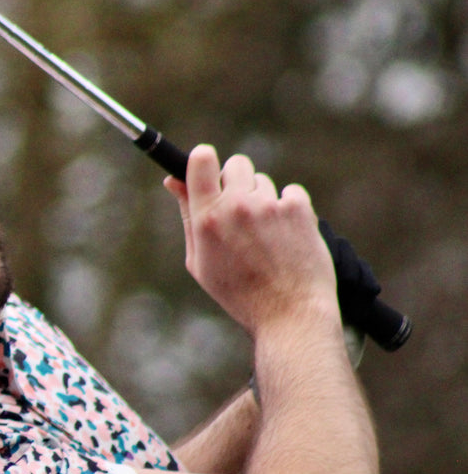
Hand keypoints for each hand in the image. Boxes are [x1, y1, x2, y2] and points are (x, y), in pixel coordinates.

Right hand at [164, 145, 338, 338]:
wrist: (290, 313)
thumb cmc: (239, 292)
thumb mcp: (199, 260)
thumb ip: (187, 216)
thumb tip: (173, 181)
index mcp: (206, 218)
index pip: (201, 160)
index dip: (203, 159)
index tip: (207, 169)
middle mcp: (237, 206)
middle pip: (236, 164)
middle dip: (236, 181)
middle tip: (239, 210)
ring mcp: (270, 206)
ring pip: (264, 181)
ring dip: (262, 199)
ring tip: (265, 235)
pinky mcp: (299, 209)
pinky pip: (291, 192)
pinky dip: (288, 208)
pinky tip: (286, 236)